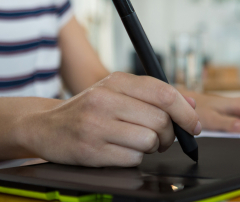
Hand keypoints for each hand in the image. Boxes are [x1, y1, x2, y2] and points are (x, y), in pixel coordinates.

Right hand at [19, 72, 200, 166]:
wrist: (45, 126)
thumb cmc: (88, 109)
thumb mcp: (117, 91)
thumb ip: (153, 94)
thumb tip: (191, 104)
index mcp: (116, 80)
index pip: (164, 94)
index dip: (186, 112)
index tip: (194, 125)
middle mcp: (106, 99)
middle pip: (160, 120)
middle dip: (169, 134)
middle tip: (162, 138)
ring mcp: (97, 125)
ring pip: (149, 141)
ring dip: (151, 147)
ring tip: (137, 143)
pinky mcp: (91, 150)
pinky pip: (132, 159)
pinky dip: (133, 158)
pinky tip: (120, 151)